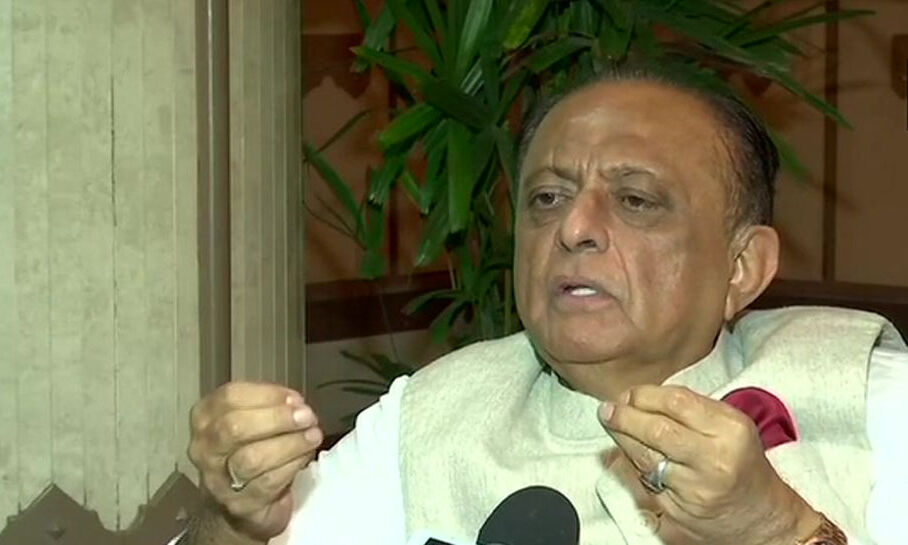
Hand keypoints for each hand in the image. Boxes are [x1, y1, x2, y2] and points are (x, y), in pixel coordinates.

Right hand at [187, 382, 323, 541]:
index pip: (229, 397)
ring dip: (289, 444)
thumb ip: (270, 405)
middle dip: (277, 419)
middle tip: (307, 417)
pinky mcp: (239, 505)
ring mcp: (217, 480)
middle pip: (234, 428)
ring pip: (251, 458)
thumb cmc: (251, 450)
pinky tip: (305, 457)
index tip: (295, 399)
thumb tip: (295, 403)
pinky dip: (291, 466)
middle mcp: (204, 448)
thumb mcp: (255, 419)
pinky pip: (267, 483)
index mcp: (205, 417)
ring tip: (313, 436)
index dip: (267, 395)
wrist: (241, 505)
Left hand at [599, 385, 818, 544]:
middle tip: (608, 409)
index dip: (645, 395)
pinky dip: (634, 463)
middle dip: (625, 416)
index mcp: (730, 430)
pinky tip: (631, 453)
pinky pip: (646, 481)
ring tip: (612, 424)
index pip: (676, 402)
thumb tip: (642, 397)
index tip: (630, 393)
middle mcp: (714, 459)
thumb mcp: (731, 427)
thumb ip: (692, 408)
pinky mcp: (679, 511)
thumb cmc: (742, 464)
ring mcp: (695, 488)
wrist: (762, 518)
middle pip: (656, 429)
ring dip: (621, 437)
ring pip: (645, 456)